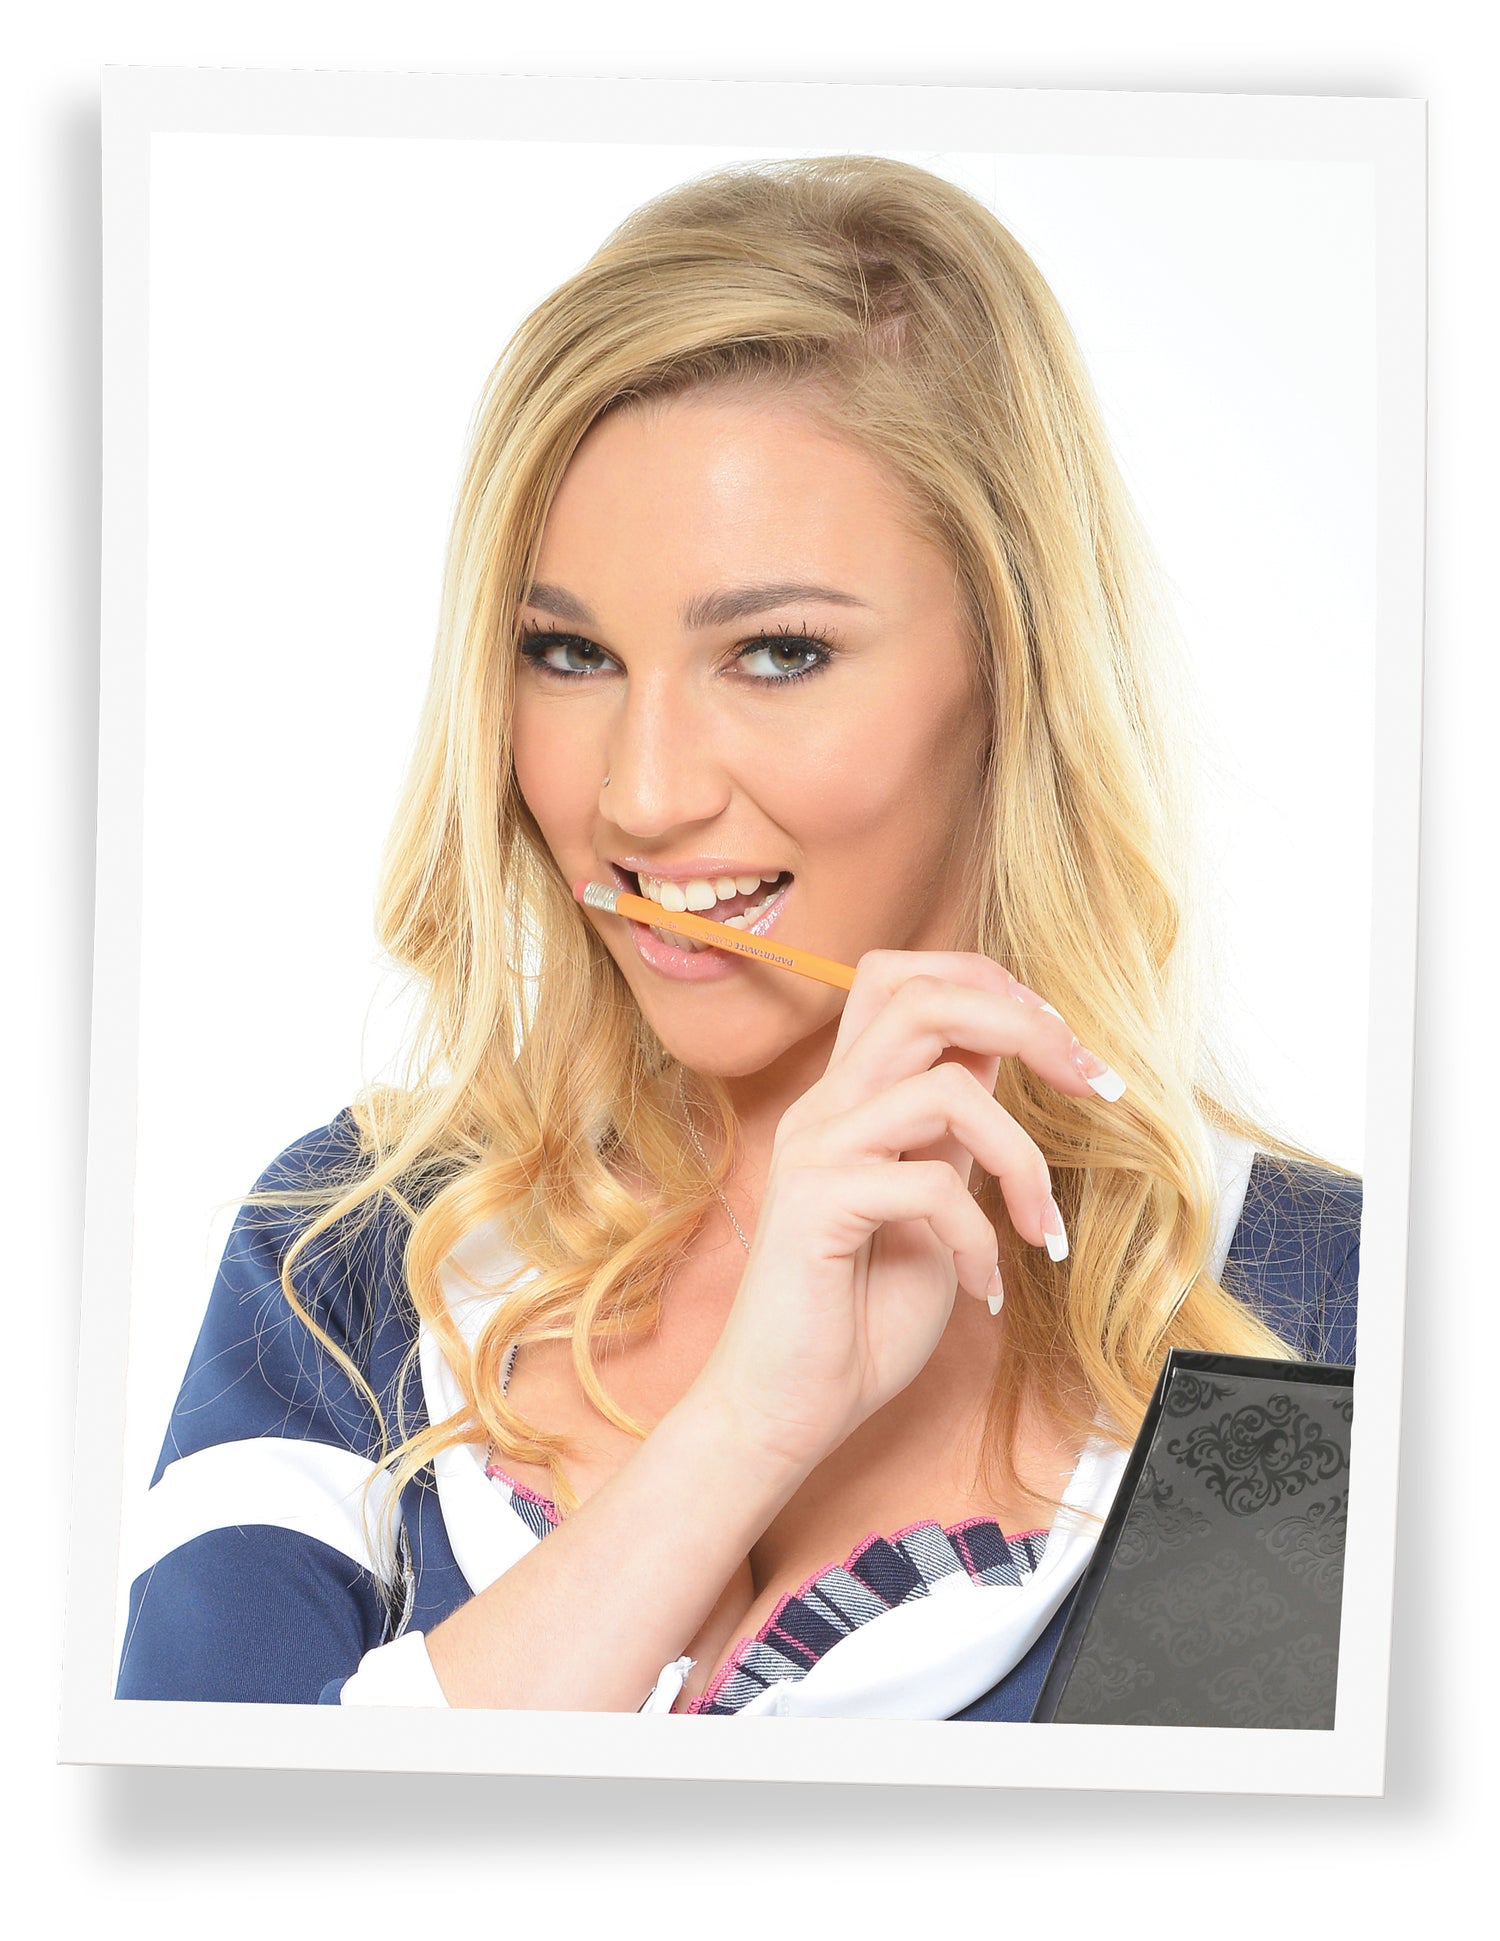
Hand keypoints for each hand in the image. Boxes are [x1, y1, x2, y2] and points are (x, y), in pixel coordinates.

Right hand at [694, 950, 1123, 1473]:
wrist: (784, 1407)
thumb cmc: (858, 1316)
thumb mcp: (931, 1200)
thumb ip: (952, 1130)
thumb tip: (1002, 1057)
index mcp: (851, 1097)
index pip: (906, 979)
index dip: (994, 988)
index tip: (1066, 1050)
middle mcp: (826, 1106)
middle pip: (922, 995)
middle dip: (1027, 1024)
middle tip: (1092, 1083)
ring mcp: (815, 1149)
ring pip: (942, 1084)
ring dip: (1022, 1157)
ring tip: (1039, 1228)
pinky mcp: (817, 1204)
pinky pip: (931, 1186)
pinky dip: (980, 1238)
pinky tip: (983, 1287)